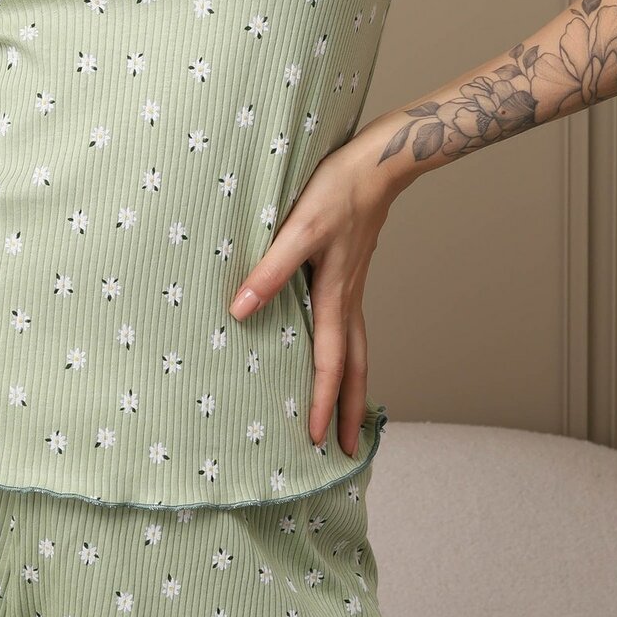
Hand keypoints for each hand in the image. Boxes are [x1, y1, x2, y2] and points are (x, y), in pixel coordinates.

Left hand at [228, 140, 408, 456]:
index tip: (318, 440)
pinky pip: (353, 331)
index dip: (323, 404)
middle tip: (349, 451)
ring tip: (353, 417)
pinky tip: (337, 355)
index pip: (331, 366)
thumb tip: (240, 311)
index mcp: (335, 298)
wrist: (376, 165)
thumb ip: (269, 271)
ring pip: (358, 352)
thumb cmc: (337, 192)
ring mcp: (352, 290)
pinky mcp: (349, 276)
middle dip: (351, 412)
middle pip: (355, 370)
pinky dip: (350, 357)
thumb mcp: (297, 229)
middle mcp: (348, 302)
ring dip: (355, 388)